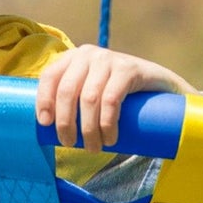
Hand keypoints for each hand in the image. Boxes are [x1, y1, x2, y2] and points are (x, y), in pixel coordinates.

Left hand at [35, 45, 193, 152]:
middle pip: (67, 90)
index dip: (43, 100)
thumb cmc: (117, 95)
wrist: (159, 87)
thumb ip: (72, 99)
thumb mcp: (90, 91)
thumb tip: (44, 130)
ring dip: (89, 129)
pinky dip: (107, 123)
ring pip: (89, 99)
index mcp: (73, 58)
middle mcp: (89, 54)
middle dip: (65, 122)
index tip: (45, 125)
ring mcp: (109, 59)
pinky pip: (111, 99)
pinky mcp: (129, 69)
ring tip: (93, 148)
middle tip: (69, 144)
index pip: (50, 76)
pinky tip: (110, 138)